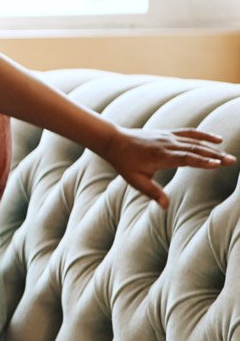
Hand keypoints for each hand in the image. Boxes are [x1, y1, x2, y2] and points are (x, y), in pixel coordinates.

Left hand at [99, 126, 234, 207]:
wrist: (113, 141)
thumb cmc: (124, 163)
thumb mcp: (135, 180)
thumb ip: (152, 192)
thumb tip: (165, 206)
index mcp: (160, 156)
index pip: (185, 158)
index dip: (202, 161)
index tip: (217, 164)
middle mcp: (167, 144)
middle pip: (194, 149)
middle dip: (214, 155)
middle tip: (232, 161)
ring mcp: (168, 137)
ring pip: (194, 141)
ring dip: (212, 147)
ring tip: (228, 154)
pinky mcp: (168, 133)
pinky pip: (189, 133)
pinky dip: (203, 135)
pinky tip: (217, 139)